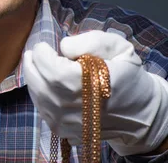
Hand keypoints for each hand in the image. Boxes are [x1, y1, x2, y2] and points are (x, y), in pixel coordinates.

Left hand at [23, 30, 167, 155]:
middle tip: (34, 53)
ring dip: (33, 78)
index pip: (51, 68)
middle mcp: (74, 107)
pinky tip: (44, 83)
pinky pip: (41, 108)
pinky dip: (38, 93)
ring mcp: (67, 122)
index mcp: (89, 85)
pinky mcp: (63, 130)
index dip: (42, 54)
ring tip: (37, 65)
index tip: (44, 46)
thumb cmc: (127, 75)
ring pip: (36, 96)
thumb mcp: (118, 48)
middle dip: (32, 64)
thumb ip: (92, 41)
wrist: (140, 113)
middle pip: (38, 82)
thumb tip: (64, 47)